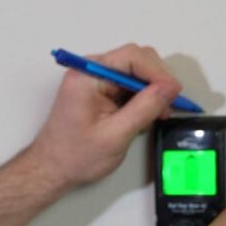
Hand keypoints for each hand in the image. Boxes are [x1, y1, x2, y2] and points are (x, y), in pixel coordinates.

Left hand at [28, 43, 182, 189]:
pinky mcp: (100, 90)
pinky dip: (142, 97)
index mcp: (87, 76)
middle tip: (168, 105)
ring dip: (151, 90)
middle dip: (156, 80)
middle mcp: (90, 71)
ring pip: (135, 72)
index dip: (157, 73)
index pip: (131, 57)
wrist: (52, 169)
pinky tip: (147, 114)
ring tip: (159, 113)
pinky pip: (128, 84)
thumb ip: (144, 109)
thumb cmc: (75, 156)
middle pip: (135, 60)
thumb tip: (169, 89)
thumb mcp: (115, 135)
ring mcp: (95, 79)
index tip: (173, 93)